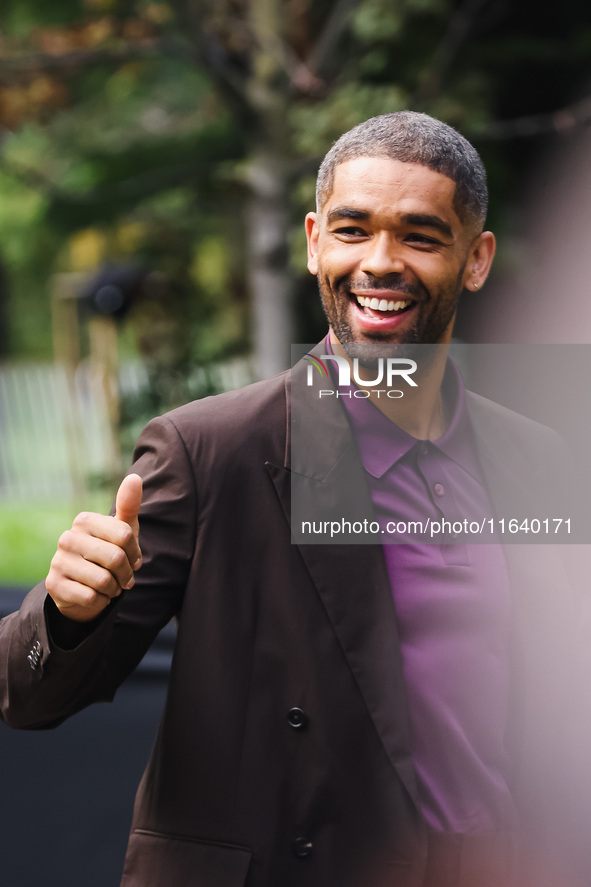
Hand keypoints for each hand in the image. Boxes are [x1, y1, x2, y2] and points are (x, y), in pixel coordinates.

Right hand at [45, 474, 142, 622]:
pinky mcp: (53, 585)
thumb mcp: (122, 530)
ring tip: (110, 586)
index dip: (135, 553)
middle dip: (126, 574)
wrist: (81, 587)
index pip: (125, 535)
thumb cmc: (107, 553)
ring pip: (104, 580)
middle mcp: (67, 538)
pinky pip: (91, 598)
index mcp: (84, 520)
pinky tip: (96, 596)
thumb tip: (135, 477)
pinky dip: (101, 601)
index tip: (133, 560)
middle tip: (124, 579)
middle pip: (116, 558)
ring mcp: (57, 561)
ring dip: (114, 589)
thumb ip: (128, 505)